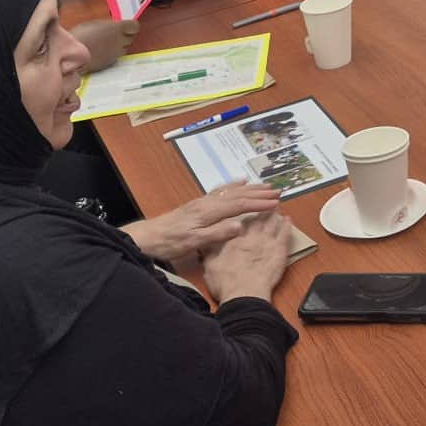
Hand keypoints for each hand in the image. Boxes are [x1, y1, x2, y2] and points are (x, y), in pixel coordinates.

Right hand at [72, 19, 138, 71]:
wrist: (72, 55)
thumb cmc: (80, 35)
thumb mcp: (94, 24)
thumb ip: (107, 26)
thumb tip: (112, 27)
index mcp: (117, 28)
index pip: (134, 26)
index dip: (130, 26)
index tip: (126, 25)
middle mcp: (120, 42)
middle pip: (131, 38)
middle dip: (125, 36)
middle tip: (115, 34)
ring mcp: (116, 54)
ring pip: (124, 48)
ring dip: (119, 46)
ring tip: (107, 44)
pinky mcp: (110, 63)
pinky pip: (116, 57)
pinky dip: (111, 54)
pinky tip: (101, 52)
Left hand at [123, 183, 282, 265]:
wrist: (148, 237)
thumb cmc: (171, 242)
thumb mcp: (194, 242)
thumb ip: (217, 233)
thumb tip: (240, 225)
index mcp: (209, 212)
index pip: (239, 205)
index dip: (258, 203)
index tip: (276, 203)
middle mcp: (207, 203)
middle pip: (237, 194)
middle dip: (258, 192)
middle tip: (277, 191)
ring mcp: (203, 202)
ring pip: (231, 191)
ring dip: (249, 188)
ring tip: (264, 185)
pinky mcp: (198, 204)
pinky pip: (221, 190)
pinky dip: (233, 185)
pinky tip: (238, 182)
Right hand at [201, 211, 292, 304]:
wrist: (244, 294)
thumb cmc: (226, 282)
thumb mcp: (210, 265)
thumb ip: (209, 250)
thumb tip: (206, 242)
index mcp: (234, 239)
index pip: (240, 222)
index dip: (244, 214)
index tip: (247, 208)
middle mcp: (251, 237)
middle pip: (258, 219)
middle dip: (261, 209)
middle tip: (265, 201)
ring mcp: (267, 243)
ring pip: (272, 223)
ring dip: (274, 213)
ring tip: (276, 206)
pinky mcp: (279, 252)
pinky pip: (285, 234)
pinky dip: (287, 225)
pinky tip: (288, 219)